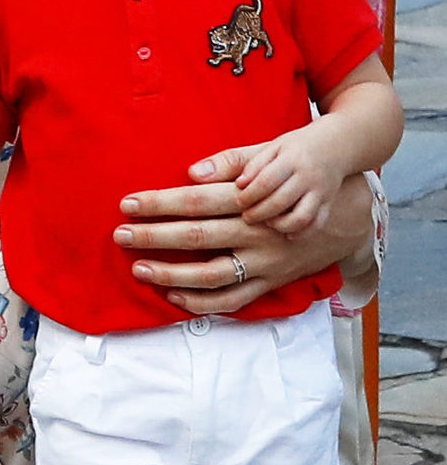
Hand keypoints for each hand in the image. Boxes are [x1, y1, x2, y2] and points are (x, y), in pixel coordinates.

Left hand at [113, 146, 373, 313]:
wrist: (345, 215)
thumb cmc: (294, 182)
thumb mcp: (268, 161)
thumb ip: (230, 164)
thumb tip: (191, 172)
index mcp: (253, 200)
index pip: (198, 200)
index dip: (160, 202)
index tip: (128, 203)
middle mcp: (258, 234)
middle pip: (198, 236)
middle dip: (155, 236)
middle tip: (120, 235)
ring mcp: (265, 263)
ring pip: (212, 275)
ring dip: (172, 273)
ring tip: (139, 268)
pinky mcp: (270, 283)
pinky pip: (233, 300)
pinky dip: (201, 303)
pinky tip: (171, 295)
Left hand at [235, 127, 344, 231]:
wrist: (336, 146)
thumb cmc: (297, 148)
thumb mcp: (274, 147)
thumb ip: (254, 164)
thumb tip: (236, 183)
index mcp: (292, 158)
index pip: (267, 181)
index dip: (250, 195)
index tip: (239, 202)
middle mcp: (308, 176)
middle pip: (281, 201)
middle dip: (260, 213)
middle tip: (247, 217)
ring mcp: (321, 192)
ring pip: (301, 217)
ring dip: (280, 225)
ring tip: (267, 223)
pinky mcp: (329, 203)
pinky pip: (316, 224)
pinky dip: (300, 232)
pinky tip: (286, 232)